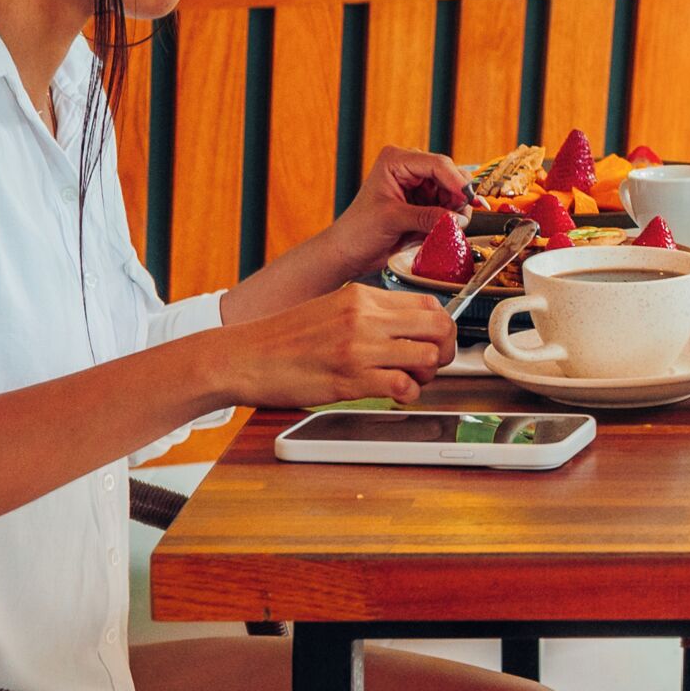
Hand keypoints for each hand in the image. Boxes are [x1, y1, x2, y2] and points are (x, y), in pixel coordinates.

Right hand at [220, 283, 458, 408]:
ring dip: (428, 374)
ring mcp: (359, 348)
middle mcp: (365, 317)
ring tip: (411, 380)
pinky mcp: (351, 379)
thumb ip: (368, 313)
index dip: (440, 325)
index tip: (434, 340)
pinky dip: (408, 394)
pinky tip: (395, 394)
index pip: (428, 302)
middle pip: (438, 326)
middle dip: (445, 349)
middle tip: (432, 363)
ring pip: (428, 356)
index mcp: (362, 296)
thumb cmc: (283, 338)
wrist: (245, 357)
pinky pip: (404, 386)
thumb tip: (406, 326)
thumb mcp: (330, 308)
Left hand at [332, 144, 472, 277]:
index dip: (456, 181)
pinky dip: (450, 218)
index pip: (437, 164)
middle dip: (458, 197)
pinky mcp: (424, 202)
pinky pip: (448, 206)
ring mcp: (418, 185)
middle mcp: (410, 167)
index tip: (469, 200)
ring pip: (453, 192)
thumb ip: (427, 217)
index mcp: (396, 160)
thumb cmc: (358, 231)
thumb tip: (458, 218)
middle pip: (450, 175)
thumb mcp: (392, 220)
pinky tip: (441, 229)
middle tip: (460, 219)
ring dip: (455, 210)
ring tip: (448, 227)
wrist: (348, 251)